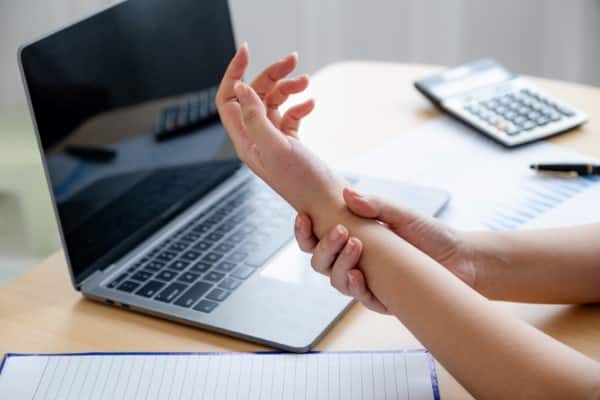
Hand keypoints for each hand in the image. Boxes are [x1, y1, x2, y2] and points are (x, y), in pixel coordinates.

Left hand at [216, 44, 344, 218]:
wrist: (329, 204)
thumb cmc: (304, 183)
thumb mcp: (277, 147)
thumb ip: (255, 117)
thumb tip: (239, 88)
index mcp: (246, 142)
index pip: (228, 100)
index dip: (233, 73)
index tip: (247, 51)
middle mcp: (256, 141)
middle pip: (254, 96)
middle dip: (271, 75)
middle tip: (293, 60)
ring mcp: (274, 142)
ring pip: (274, 103)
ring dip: (289, 88)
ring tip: (307, 82)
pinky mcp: (291, 144)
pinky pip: (290, 116)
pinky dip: (300, 105)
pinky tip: (312, 103)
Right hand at [295, 187, 477, 313]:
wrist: (461, 258)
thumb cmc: (428, 233)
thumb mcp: (401, 213)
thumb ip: (374, 204)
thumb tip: (346, 193)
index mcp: (351, 239)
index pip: (315, 238)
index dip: (304, 231)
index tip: (305, 216)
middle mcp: (353, 262)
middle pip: (319, 262)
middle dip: (324, 247)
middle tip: (341, 231)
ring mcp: (366, 281)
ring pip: (335, 280)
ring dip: (340, 264)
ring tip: (357, 245)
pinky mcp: (382, 299)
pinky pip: (359, 298)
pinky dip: (356, 287)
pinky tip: (360, 276)